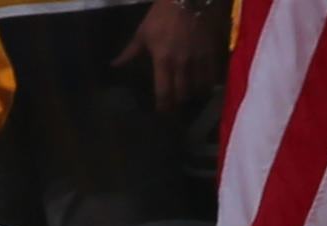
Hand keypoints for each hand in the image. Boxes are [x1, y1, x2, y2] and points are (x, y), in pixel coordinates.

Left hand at [112, 0, 226, 111]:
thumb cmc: (163, 12)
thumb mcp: (143, 31)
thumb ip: (130, 51)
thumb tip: (114, 65)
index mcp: (163, 60)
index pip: (163, 92)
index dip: (163, 107)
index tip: (162, 112)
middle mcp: (181, 65)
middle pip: (182, 95)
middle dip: (178, 102)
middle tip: (176, 104)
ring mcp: (198, 60)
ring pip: (198, 89)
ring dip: (194, 94)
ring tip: (191, 94)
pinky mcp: (212, 53)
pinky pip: (212, 77)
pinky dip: (209, 83)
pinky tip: (206, 84)